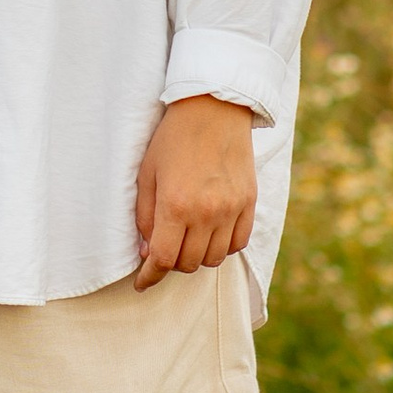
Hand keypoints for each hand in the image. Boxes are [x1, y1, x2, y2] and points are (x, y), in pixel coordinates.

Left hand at [132, 94, 256, 288]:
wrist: (213, 109)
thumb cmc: (173, 139)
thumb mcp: (147, 175)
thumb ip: (146, 217)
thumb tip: (148, 253)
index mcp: (176, 205)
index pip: (163, 259)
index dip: (150, 277)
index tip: (142, 283)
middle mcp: (207, 212)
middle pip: (189, 263)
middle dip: (172, 263)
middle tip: (164, 250)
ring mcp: (232, 209)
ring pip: (215, 258)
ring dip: (197, 257)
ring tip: (187, 240)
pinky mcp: (249, 202)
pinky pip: (238, 243)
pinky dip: (223, 246)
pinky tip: (211, 234)